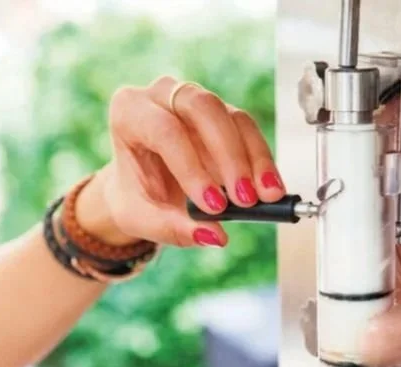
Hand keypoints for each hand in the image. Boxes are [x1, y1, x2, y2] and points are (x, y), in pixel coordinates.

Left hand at [76, 76, 285, 248]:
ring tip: (267, 196)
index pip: (165, 131)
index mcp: (129, 112)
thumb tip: (215, 236)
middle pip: (204, 109)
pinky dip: (262, 160)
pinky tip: (271, 187)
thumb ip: (173, 229)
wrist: (141, 186)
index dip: (193, 168)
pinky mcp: (222, 114)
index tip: (215, 207)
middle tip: (245, 200)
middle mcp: (162, 95)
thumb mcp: (142, 219)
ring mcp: (195, 101)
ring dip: (254, 158)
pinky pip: (247, 130)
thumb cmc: (136, 197)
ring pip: (233, 117)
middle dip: (229, 156)